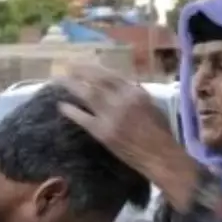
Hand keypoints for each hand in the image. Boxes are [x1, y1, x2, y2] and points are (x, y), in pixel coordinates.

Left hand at [57, 65, 178, 173]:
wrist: (160, 156)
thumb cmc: (161, 133)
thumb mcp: (153, 106)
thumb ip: (137, 94)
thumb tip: (124, 85)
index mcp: (135, 92)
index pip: (111, 76)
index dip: (95, 69)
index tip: (85, 65)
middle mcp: (122, 99)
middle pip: (97, 81)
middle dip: (81, 72)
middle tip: (68, 66)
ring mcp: (111, 116)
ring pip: (88, 95)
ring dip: (72, 86)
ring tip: (60, 80)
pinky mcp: (103, 132)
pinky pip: (83, 118)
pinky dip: (71, 111)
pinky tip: (61, 105)